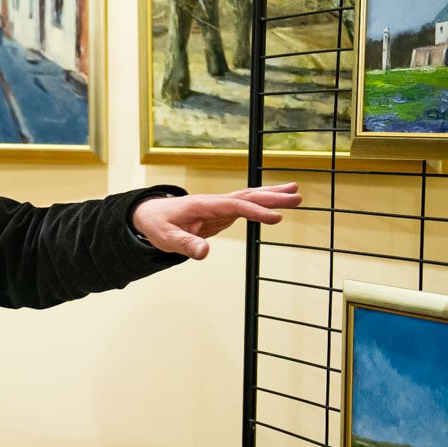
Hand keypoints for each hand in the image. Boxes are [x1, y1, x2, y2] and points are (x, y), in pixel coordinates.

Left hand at [131, 182, 300, 260]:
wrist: (150, 215)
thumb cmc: (157, 225)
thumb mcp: (167, 239)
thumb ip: (185, 245)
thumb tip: (204, 254)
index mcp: (203, 205)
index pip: (235, 206)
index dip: (256, 212)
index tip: (276, 218)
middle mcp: (214, 202)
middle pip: (247, 197)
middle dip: (272, 197)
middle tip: (297, 197)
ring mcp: (218, 206)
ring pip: (248, 198)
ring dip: (271, 195)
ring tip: (295, 192)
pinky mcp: (221, 212)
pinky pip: (245, 206)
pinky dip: (261, 203)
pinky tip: (276, 201)